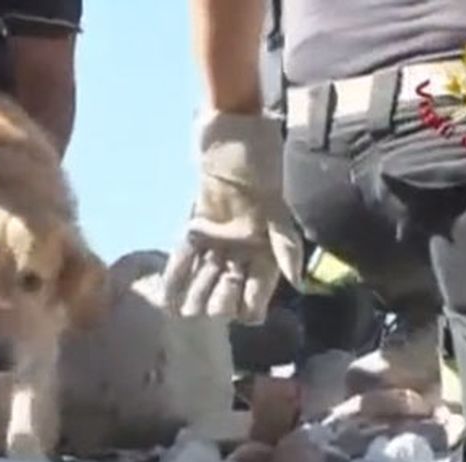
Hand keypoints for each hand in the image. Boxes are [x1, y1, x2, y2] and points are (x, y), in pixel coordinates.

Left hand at [163, 111, 302, 324]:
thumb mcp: (279, 208)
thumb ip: (286, 245)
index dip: (254, 303)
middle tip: (208, 313)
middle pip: (230, 284)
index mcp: (267, 248)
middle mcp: (242, 250)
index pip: (261, 286)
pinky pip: (185, 258)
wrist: (233, 139)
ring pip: (206, 275)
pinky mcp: (196, 229)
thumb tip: (297, 283)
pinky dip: (177, 276)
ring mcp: (218, 241)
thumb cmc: (263, 167)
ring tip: (184, 314)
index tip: (244, 317)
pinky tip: (168, 295)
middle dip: (220, 300)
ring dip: (196, 293)